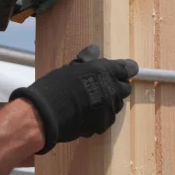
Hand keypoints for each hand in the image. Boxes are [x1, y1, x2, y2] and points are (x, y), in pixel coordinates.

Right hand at [9, 45, 138, 153]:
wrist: (47, 112)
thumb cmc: (56, 85)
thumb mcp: (71, 67)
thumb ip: (87, 60)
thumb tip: (95, 50)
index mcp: (105, 71)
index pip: (127, 68)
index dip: (125, 70)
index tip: (123, 71)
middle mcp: (111, 89)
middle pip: (125, 88)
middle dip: (116, 87)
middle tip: (102, 87)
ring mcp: (109, 109)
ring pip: (116, 105)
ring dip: (108, 103)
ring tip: (91, 103)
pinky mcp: (103, 125)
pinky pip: (106, 119)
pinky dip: (99, 118)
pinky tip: (85, 115)